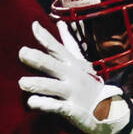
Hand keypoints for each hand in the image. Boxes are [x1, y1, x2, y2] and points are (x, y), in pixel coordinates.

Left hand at [18, 20, 132, 133]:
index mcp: (72, 63)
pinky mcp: (72, 110)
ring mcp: (72, 92)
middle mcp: (72, 76)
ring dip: (37, 84)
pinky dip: (45, 104)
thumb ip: (68, 44)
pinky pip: (57, 106)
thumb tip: (60, 23)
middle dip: (37, 58)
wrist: (110, 109)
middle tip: (22, 53)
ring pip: (52, 86)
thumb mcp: (80, 61)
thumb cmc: (89, 83)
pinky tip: (32, 102)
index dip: (45, 37)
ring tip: (22, 83)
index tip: (34, 26)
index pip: (57, 48)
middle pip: (52, 65)